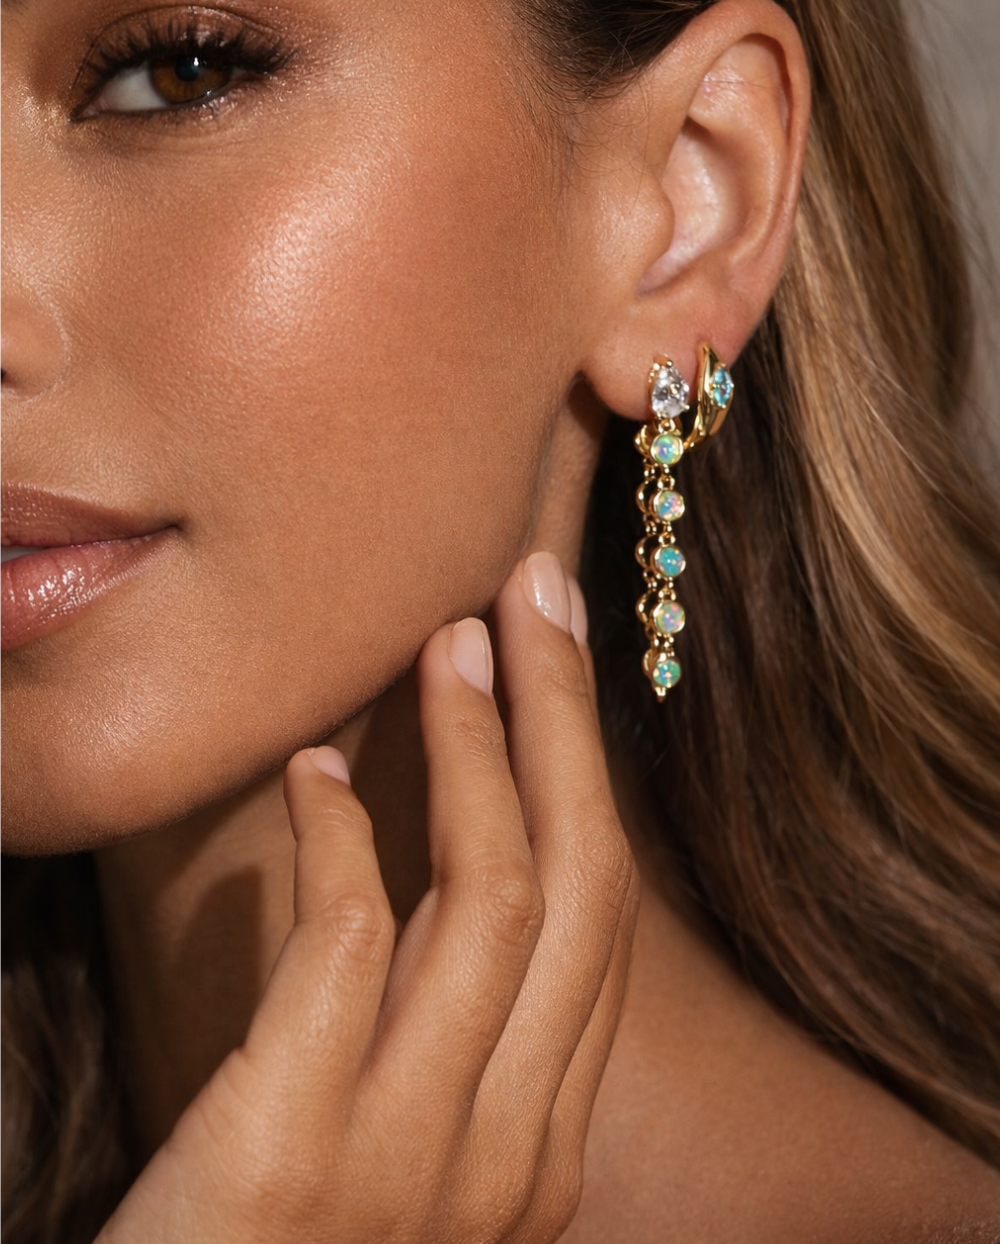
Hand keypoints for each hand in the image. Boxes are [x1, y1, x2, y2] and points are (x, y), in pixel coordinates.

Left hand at [96, 552, 639, 1242]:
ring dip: (474, 751)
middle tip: (530, 593)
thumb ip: (452, 1053)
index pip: (601, 928)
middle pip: (576, 888)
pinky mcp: (291, 1158)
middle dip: (562, 723)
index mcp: (539, 1156)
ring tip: (444, 644)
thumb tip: (445, 877)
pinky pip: (346, 954)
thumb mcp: (408, 1169)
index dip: (586, 773)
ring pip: (489, 902)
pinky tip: (312, 774)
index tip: (558, 658)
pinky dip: (341, 845)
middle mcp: (505, 1158)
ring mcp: (409, 1164)